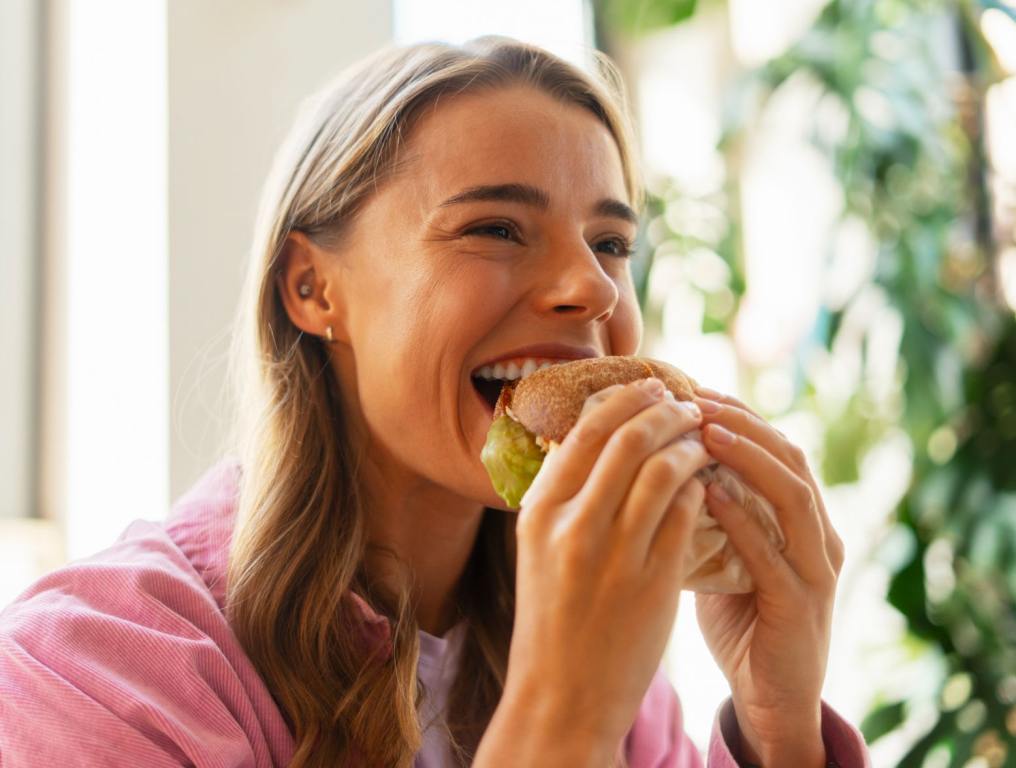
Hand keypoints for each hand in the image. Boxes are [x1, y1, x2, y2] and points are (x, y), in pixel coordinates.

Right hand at [501, 378, 708, 753]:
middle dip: (664, 410)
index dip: (622, 400)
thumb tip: (595, 440)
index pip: (582, 431)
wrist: (560, 700)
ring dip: (690, 443)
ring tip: (704, 438)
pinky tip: (708, 484)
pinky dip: (701, 488)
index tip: (648, 388)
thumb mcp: (540, 551)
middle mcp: (571, 525)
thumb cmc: (552, 621)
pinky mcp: (654, 581)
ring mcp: (614, 553)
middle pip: (627, 438)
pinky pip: (686, 512)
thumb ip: (564, 498)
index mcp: (538, 512)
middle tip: (687, 402)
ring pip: (663, 468)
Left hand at [691, 387, 843, 767]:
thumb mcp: (724, 555)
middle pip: (790, 458)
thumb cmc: (741, 622)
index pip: (776, 448)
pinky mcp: (801, 606)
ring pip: (792, 495)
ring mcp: (816, 570)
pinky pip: (772, 553)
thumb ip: (708, 512)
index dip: (738, 414)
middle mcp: (818, 536)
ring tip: (704, 430)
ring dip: (748, 458)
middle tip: (694, 398)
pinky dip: (742, 518)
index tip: (692, 389)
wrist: (770, 700)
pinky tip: (709, 492)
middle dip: (742, 423)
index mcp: (801, 520)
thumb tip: (654, 462)